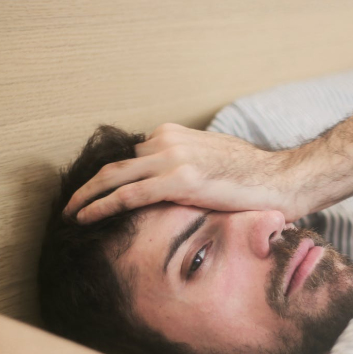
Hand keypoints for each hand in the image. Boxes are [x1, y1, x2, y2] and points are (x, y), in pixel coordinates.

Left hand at [64, 123, 307, 222]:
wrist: (282, 179)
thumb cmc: (252, 177)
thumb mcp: (212, 161)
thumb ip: (186, 165)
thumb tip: (171, 185)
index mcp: (175, 135)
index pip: (130, 155)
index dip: (108, 175)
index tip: (93, 192)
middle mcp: (168, 141)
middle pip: (115, 162)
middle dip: (88, 184)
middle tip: (70, 203)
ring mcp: (172, 158)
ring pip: (113, 176)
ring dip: (86, 196)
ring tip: (70, 213)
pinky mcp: (179, 181)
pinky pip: (128, 195)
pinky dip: (101, 206)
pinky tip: (84, 218)